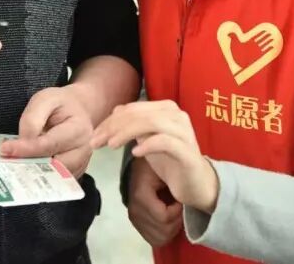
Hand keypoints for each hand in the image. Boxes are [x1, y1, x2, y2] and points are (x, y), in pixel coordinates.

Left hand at [0, 86, 94, 177]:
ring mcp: (80, 164)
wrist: (76, 110)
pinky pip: (56, 182)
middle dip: (29, 167)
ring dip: (33, 176)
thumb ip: (33, 119)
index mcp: (79, 129)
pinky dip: (39, 180)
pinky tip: (24, 172)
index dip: (26, 149)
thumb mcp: (45, 99)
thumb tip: (23, 141)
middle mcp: (83, 150)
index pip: (50, 144)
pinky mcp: (74, 173)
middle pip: (55, 166)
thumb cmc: (60, 104)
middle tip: (6, 163)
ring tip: (13, 168)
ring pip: (55, 179)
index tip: (5, 149)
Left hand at [91, 101, 218, 212]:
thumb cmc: (171, 161)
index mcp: (166, 109)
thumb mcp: (148, 140)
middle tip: (96, 142)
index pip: (133, 108)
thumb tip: (115, 112)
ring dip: (126, 133)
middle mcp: (177, 115)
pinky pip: (165, 141)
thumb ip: (135, 125)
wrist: (198, 184)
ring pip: (151, 123)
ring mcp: (184, 132)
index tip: (95, 135)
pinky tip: (135, 153)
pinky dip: (147, 144)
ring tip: (111, 145)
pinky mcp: (187, 151)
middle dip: (113, 127)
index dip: (111, 120)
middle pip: (139, 114)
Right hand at [127, 157, 183, 246]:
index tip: (180, 200)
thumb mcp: (164, 169)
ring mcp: (134, 220)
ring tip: (174, 214)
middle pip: (163, 231)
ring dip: (171, 228)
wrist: (141, 168)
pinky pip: (154, 240)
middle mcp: (135, 211)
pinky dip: (164, 233)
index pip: (163, 217)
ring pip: (160, 239)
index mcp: (140, 196)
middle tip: (179, 208)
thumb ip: (173, 181)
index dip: (177, 211)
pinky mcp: (136, 225)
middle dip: (176, 221)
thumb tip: (184, 196)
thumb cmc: (156, 167)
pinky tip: (168, 220)